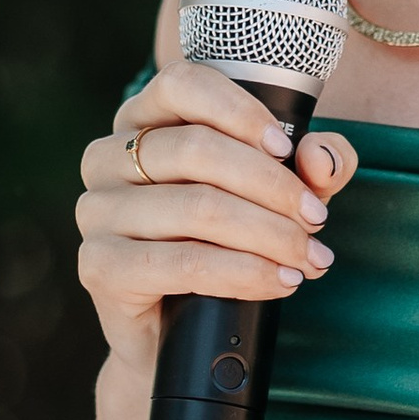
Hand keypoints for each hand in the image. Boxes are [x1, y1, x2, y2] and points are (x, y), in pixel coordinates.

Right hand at [76, 66, 356, 382]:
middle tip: (316, 219)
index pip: (183, 85)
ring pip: (197, 207)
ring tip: (309, 258)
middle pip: (197, 150)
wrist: (181, 334)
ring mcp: (97, 212)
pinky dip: (243, 273)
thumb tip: (321, 159)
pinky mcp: (99, 265)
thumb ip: (313, 164)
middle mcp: (107, 158)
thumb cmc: (227, 246)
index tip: (287, 149)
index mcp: (142, 121)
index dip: (239, 112)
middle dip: (273, 186)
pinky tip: (279, 281)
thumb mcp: (280, 194)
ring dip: (269, 234)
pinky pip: (182, 262)